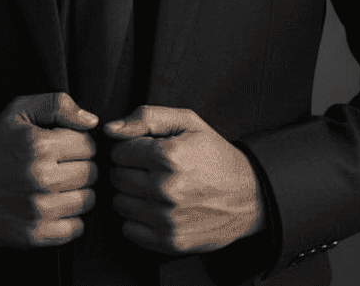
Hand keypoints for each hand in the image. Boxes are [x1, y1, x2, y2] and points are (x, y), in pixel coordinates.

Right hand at [0, 92, 98, 248]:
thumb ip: (58, 105)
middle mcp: (41, 179)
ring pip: (87, 200)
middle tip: (60, 165)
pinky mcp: (34, 235)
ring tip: (57, 184)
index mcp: (39, 146)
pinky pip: (75, 228)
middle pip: (91, 173)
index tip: (64, 147)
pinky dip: (70, 218)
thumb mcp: (19, 110)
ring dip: (77, 192)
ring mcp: (38, 210)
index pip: (88, 146)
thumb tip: (91, 121)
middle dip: (80, 166)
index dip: (79, 144)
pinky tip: (54, 205)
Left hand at [103, 105, 265, 254]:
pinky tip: (153, 208)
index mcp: (170, 155)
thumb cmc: (215, 155)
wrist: (247, 195)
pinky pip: (129, 230)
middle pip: (117, 177)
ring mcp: (168, 218)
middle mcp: (167, 188)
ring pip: (120, 203)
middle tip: (148, 169)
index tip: (143, 150)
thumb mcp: (188, 122)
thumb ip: (147, 117)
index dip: (129, 148)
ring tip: (152, 187)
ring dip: (130, 194)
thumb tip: (111, 129)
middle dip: (128, 170)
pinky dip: (136, 219)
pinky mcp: (171, 241)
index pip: (119, 152)